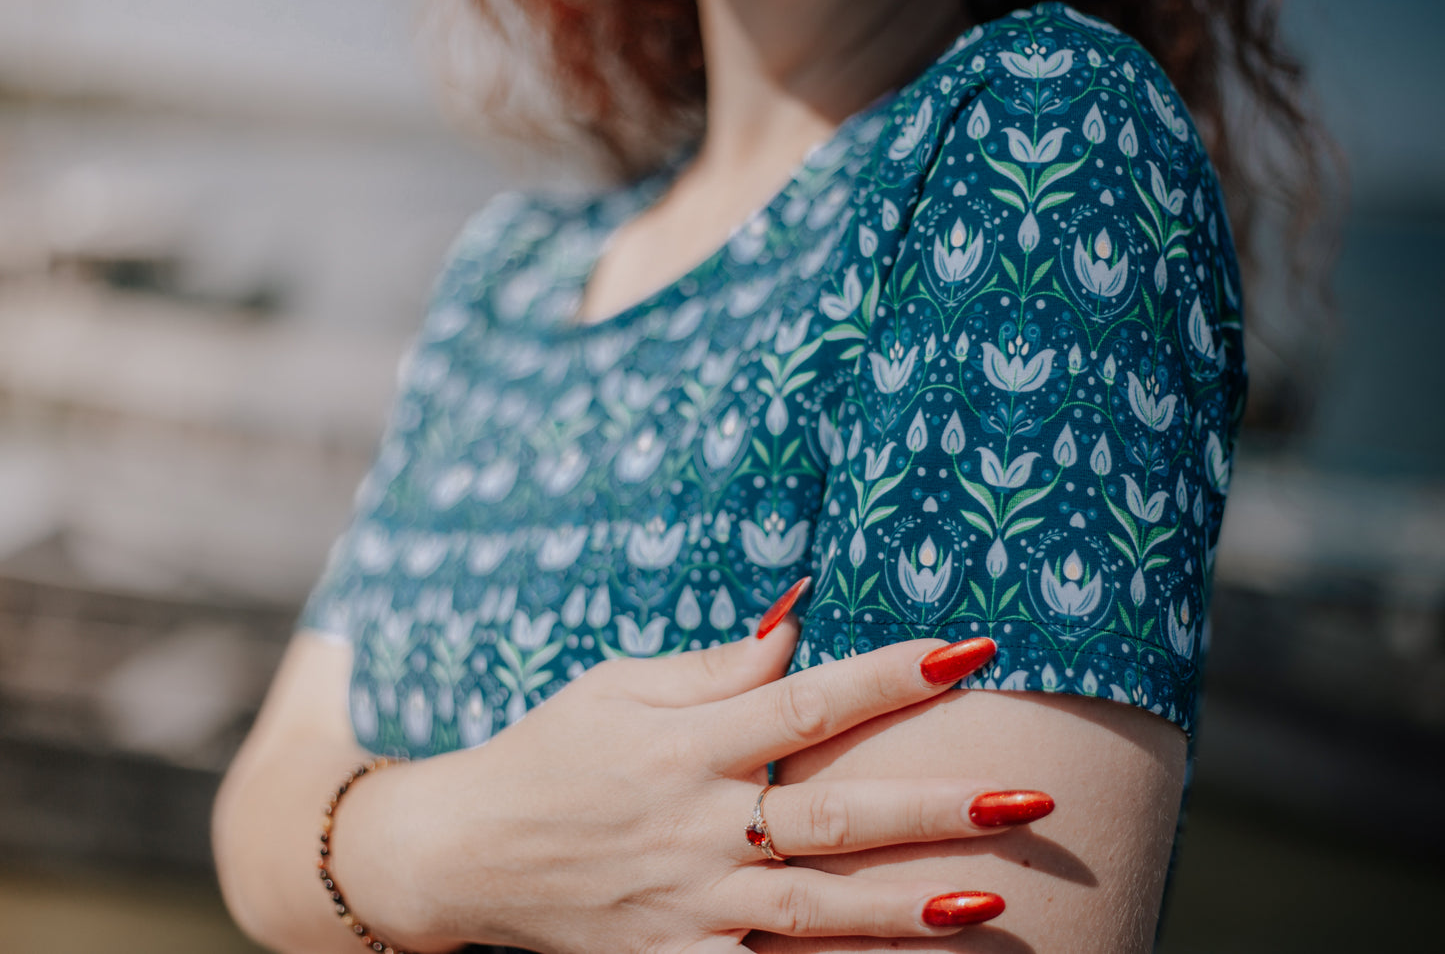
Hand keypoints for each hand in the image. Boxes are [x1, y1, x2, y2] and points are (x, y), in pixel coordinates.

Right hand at [333, 581, 1053, 953]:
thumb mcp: (619, 688)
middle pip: (835, 816)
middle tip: (1031, 796)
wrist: (464, 853)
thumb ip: (714, 666)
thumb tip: (799, 620)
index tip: (971, 652)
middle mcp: (698, 824)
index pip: (810, 702)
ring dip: (906, 904)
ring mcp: (690, 902)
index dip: (892, 675)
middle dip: (937, 807)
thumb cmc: (549, 752)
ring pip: (818, 908)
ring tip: (992, 902)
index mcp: (688, 744)